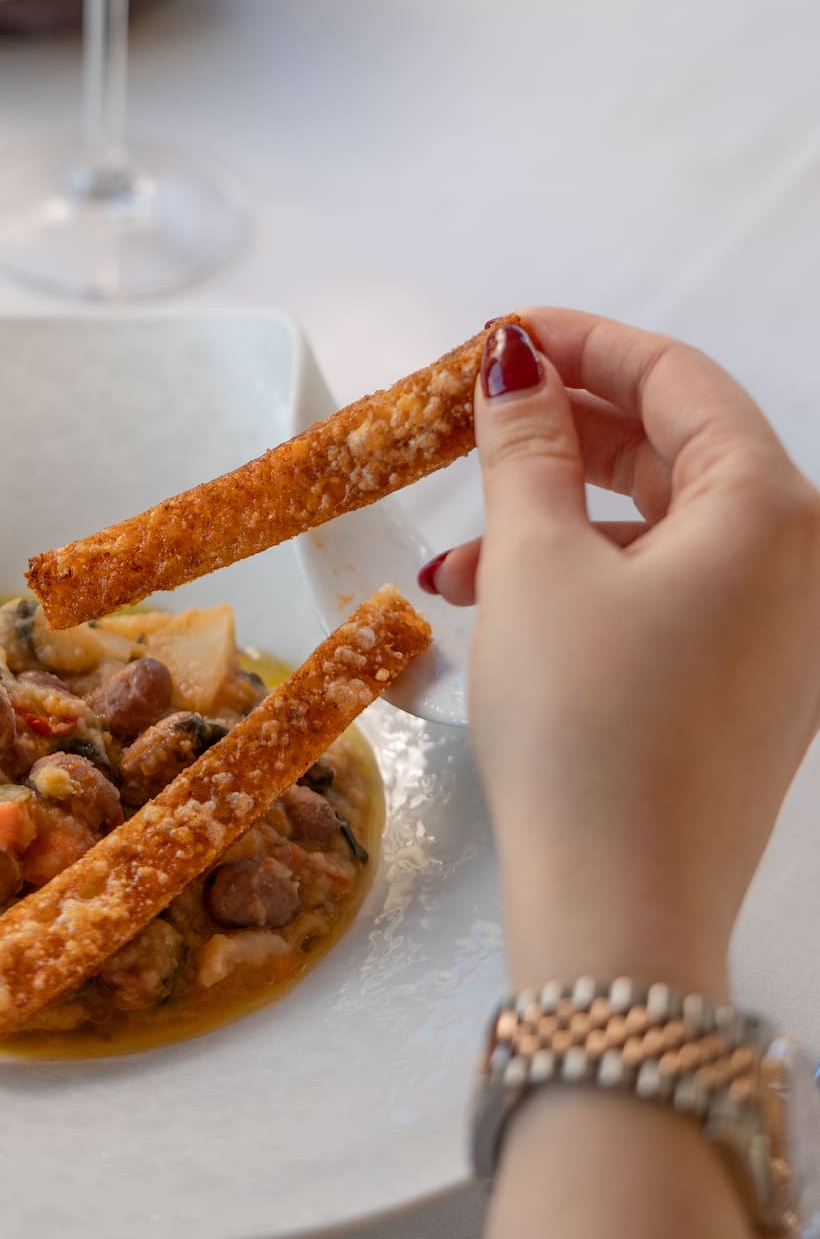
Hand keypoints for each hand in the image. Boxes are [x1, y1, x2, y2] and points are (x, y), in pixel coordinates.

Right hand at [427, 308, 819, 998]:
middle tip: (472, 416)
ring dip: (561, 510)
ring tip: (459, 538)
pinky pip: (670, 589)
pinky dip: (588, 574)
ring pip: (665, 524)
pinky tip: (497, 598)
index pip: (679, 379)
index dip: (583, 342)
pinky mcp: (746, 688)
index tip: (501, 333)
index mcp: (772, 512)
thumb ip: (525, 444)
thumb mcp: (534, 561)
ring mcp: (781, 634)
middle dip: (566, 427)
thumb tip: (514, 363)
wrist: (620, 912)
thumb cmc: (585, 728)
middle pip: (679, 447)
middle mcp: (801, 565)